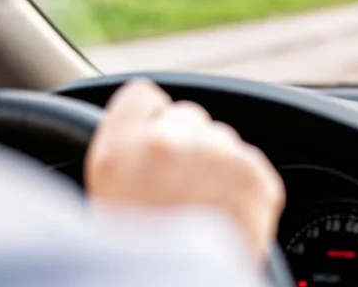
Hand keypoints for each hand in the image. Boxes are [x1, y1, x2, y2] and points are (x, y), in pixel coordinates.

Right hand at [84, 79, 285, 260]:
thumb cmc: (133, 261)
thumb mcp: (102, 200)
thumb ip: (123, 153)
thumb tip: (149, 130)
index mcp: (118, 151)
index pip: (142, 96)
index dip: (148, 122)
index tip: (151, 148)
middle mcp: (166, 144)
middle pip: (186, 116)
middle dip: (186, 145)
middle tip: (177, 191)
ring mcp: (215, 158)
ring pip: (222, 139)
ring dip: (216, 165)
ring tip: (202, 211)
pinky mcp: (255, 177)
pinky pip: (250, 164)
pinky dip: (244, 187)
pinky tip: (225, 218)